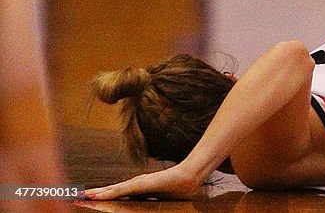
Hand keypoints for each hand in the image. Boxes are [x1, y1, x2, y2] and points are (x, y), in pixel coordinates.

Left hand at [82, 163, 205, 200]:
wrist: (189, 177)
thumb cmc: (175, 190)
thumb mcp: (157, 200)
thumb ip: (147, 202)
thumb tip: (141, 206)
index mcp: (136, 192)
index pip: (114, 196)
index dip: (100, 198)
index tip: (86, 200)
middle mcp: (134, 186)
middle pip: (110, 192)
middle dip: (93, 196)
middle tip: (76, 198)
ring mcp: (137, 184)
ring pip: (112, 191)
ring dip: (97, 194)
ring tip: (83, 196)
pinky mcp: (141, 183)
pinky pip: (122, 190)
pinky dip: (110, 192)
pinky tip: (99, 194)